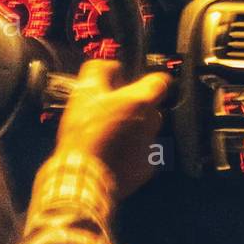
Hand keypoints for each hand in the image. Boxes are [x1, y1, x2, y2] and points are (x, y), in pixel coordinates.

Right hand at [52, 60, 172, 199]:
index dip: (149, 80)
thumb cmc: (84, 133)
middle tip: (110, 112)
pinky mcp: (146, 168)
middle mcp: (151, 122)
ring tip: (107, 136)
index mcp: (141, 100)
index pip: (161, 81)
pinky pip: (141, 155)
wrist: (82, 176)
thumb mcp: (84, 92)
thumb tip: (111, 66)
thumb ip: (100, 70)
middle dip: (134, 108)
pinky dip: (129, 154)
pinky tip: (110, 155)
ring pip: (145, 132)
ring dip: (131, 131)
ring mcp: (150, 146)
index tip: (138, 83)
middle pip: (150, 108)